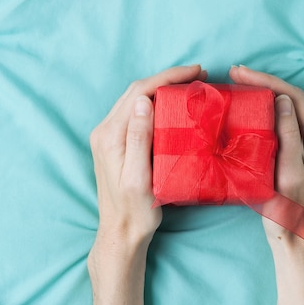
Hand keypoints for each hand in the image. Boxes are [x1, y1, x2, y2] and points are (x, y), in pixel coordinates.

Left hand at [88, 65, 206, 248]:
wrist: (121, 232)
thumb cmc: (134, 211)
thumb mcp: (139, 178)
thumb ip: (139, 139)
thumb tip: (145, 102)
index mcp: (110, 135)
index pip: (140, 93)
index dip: (168, 77)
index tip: (195, 72)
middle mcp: (105, 131)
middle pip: (137, 91)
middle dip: (167, 78)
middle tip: (199, 75)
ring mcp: (108, 136)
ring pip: (136, 99)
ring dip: (162, 87)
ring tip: (190, 85)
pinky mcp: (116, 143)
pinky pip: (136, 112)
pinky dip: (156, 101)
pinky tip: (173, 104)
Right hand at [229, 66, 303, 245]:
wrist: (297, 242)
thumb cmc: (291, 214)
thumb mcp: (288, 175)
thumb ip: (288, 136)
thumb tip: (282, 100)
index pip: (296, 99)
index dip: (269, 82)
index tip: (242, 74)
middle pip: (294, 101)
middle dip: (266, 84)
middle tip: (237, 74)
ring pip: (290, 111)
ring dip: (266, 95)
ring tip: (241, 86)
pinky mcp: (302, 155)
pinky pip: (286, 125)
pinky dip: (268, 112)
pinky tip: (251, 110)